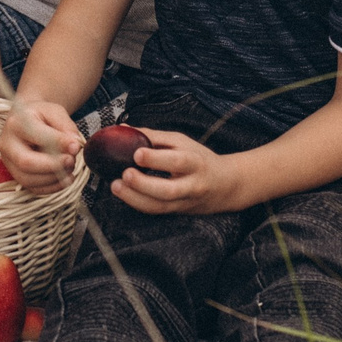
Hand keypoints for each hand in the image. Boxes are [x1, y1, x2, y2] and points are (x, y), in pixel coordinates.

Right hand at [1, 99, 82, 190]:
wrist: (26, 120)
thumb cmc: (41, 116)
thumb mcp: (55, 112)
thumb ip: (66, 127)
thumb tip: (74, 147)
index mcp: (16, 123)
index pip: (36, 135)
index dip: (58, 143)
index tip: (76, 146)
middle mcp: (7, 144)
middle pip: (26, 162)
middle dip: (52, 165)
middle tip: (71, 161)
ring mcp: (9, 162)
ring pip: (28, 179)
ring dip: (54, 178)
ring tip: (70, 168)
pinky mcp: (16, 175)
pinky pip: (33, 188)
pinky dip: (52, 187)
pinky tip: (65, 179)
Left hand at [110, 131, 243, 214]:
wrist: (225, 185)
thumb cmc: (200, 159)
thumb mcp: (182, 142)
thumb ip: (153, 136)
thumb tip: (124, 130)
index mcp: (195, 162)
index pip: (177, 161)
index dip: (156, 159)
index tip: (136, 153)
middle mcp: (192, 185)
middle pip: (168, 190)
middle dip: (143, 184)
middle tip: (125, 174)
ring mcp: (184, 202)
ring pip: (160, 206)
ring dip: (135, 198)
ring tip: (116, 186)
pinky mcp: (176, 211)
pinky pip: (155, 211)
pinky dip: (137, 203)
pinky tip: (124, 193)